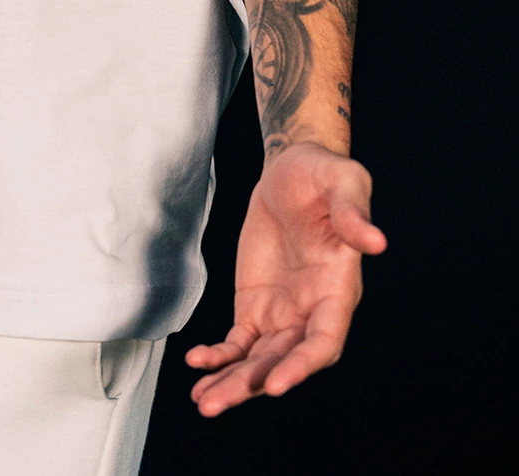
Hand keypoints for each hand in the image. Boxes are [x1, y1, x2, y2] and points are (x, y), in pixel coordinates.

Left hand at [185, 142, 386, 415]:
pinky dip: (219, 355)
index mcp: (339, 290)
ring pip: (259, 361)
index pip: (324, 341)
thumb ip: (353, 212)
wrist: (292, 168)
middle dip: (250, 385)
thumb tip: (376, 240)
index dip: (301, 366)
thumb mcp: (343, 181)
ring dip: (231, 382)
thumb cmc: (324, 174)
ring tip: (202, 401)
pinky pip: (238, 342)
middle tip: (214, 403)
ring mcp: (283, 313)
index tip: (274, 385)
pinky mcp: (256, 306)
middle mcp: (312, 311)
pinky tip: (197, 364)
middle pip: (283, 361)